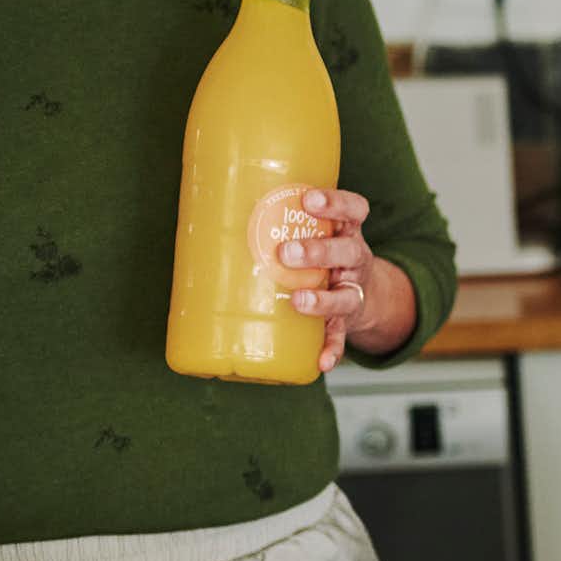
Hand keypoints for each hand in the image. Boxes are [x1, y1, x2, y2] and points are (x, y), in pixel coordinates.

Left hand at [283, 188, 385, 373]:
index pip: (354, 210)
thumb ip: (274, 219)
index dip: (336, 203)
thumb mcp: (309, 229)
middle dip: (320, 251)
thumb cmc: (317, 253)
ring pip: (347, 295)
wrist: (358, 291)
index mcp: (345, 232)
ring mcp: (352, 291)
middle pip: (348, 251)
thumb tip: (202, 209)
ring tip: (299, 301)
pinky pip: (341, 336)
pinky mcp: (346, 321)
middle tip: (287, 253)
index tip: (308, 199)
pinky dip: (332, 348)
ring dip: (324, 299)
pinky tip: (321, 361)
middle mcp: (354, 260)